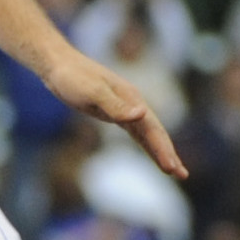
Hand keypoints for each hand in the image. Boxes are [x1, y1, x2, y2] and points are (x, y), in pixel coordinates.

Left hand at [40, 50, 186, 178]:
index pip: (152, 128)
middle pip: (155, 132)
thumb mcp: (92, 92)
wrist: (57, 65)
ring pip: (147, 133)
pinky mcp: (113, 111)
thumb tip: (142, 114)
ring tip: (172, 169)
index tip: (172, 167)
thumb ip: (115, 105)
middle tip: (182, 175)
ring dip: (159, 150)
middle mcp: (132, 103)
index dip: (163, 148)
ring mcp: (124, 107)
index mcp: (131, 98)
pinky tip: (151, 152)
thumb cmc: (72, 77)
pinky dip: (145, 143)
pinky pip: (135, 131)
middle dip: (168, 153)